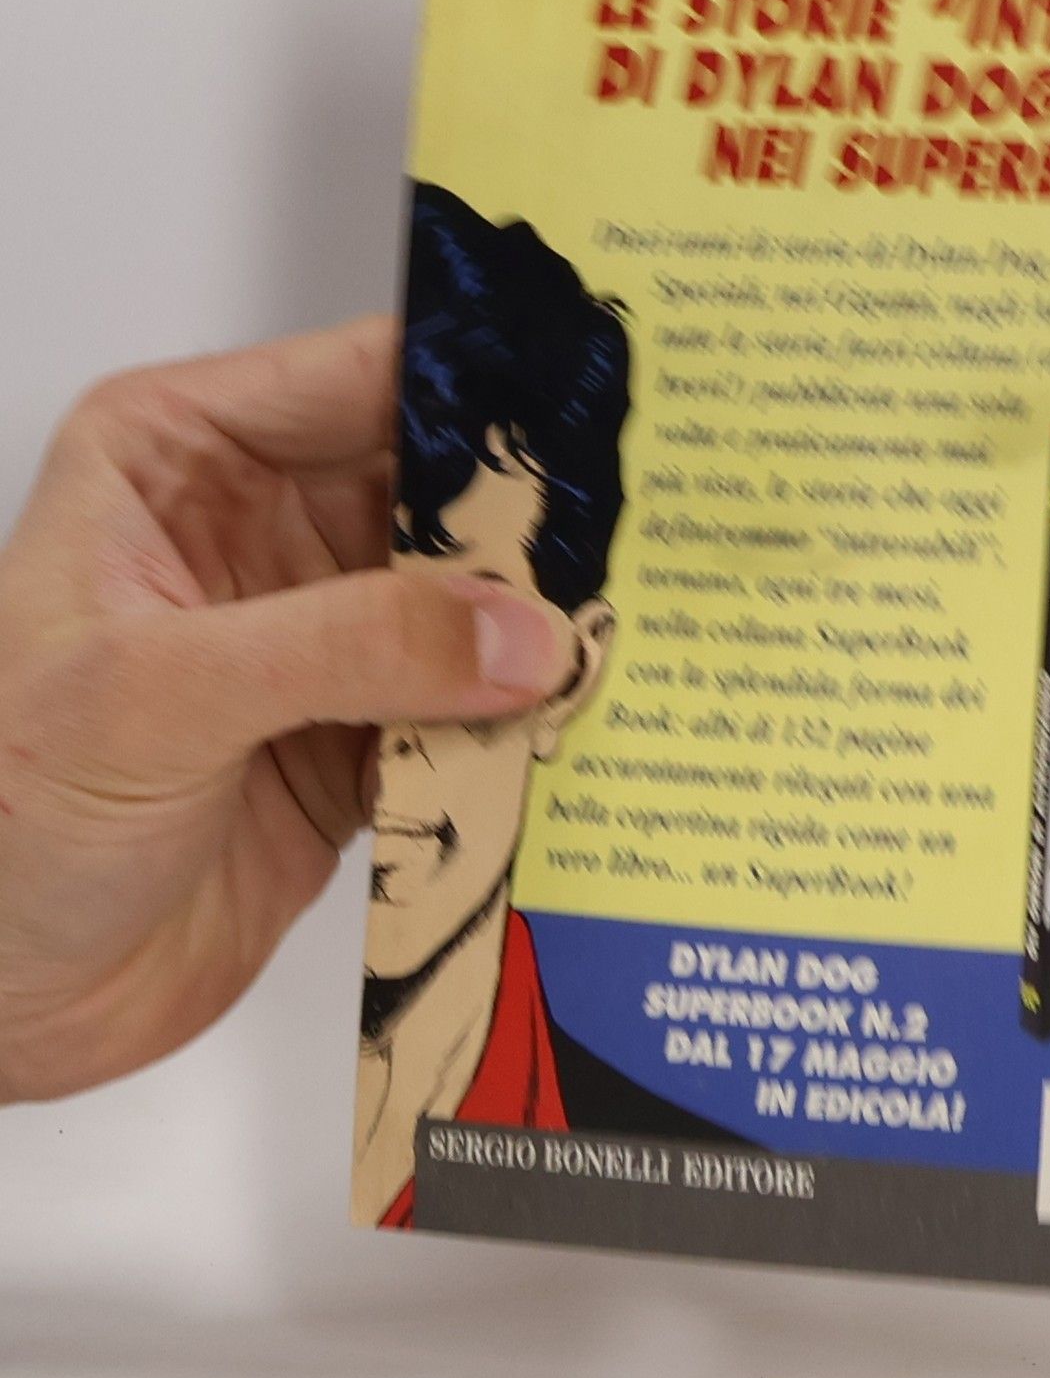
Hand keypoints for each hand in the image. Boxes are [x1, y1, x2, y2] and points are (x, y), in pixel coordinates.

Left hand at [0, 318, 574, 1101]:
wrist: (3, 998)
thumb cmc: (0, 818)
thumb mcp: (157, 699)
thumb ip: (347, 646)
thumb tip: (521, 631)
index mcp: (182, 457)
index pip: (362, 379)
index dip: (481, 382)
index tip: (604, 405)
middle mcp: (264, 528)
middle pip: (442, 487)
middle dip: (541, 515)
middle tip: (655, 532)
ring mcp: (324, 635)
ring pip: (475, 599)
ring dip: (546, 623)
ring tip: (647, 624)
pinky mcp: (369, 733)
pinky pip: (478, 702)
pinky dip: (533, 715)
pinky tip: (596, 717)